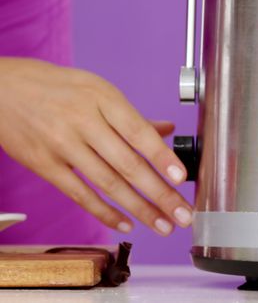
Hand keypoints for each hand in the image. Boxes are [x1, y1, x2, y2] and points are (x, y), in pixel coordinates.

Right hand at [0, 58, 192, 235]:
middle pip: (128, 164)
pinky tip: (127, 223)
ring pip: (108, 184)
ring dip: (140, 209)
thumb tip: (167, 129)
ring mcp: (62, 145)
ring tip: (163, 225)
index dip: (162, 157)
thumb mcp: (98, 90)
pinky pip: (80, 194)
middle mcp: (84, 121)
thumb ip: (132, 116)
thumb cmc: (56, 87)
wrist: (0, 89)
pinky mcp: (45, 165)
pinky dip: (105, 212)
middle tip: (183, 214)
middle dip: (160, 194)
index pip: (139, 132)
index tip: (182, 178)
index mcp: (103, 98)